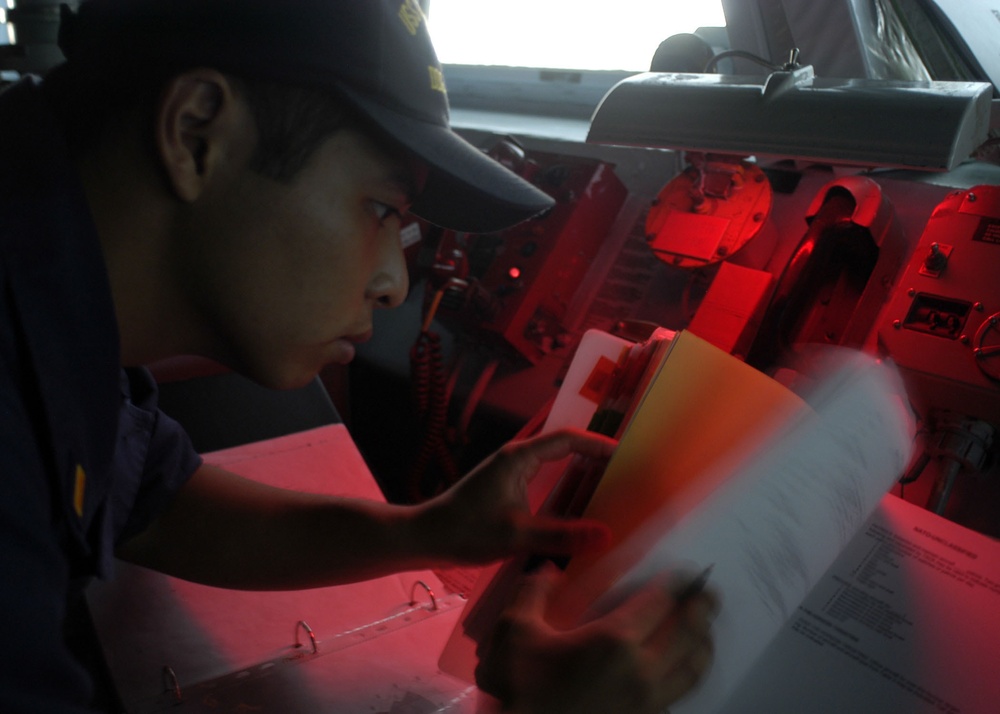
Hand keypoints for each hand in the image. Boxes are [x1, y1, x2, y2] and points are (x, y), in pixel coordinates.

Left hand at [414, 429, 615, 564]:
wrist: (426, 538)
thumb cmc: (466, 531)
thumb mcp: (518, 536)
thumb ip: (563, 535)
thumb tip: (607, 536)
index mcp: (519, 457)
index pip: (568, 439)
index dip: (598, 444)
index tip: (626, 455)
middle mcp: (516, 458)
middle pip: (564, 447)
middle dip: (594, 456)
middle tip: (624, 471)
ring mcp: (509, 472)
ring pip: (553, 463)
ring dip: (579, 471)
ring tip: (609, 487)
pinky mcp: (506, 488)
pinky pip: (544, 478)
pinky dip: (564, 486)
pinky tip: (576, 507)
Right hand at [475, 566, 716, 713]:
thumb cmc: (520, 690)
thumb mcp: (513, 632)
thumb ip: (532, 592)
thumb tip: (548, 570)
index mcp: (614, 640)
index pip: (661, 600)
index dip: (678, 582)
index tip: (685, 572)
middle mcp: (641, 670)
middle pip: (690, 632)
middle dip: (703, 607)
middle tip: (708, 593)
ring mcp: (648, 702)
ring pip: (694, 669)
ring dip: (704, 644)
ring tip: (704, 631)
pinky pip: (679, 697)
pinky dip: (687, 678)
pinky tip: (679, 673)